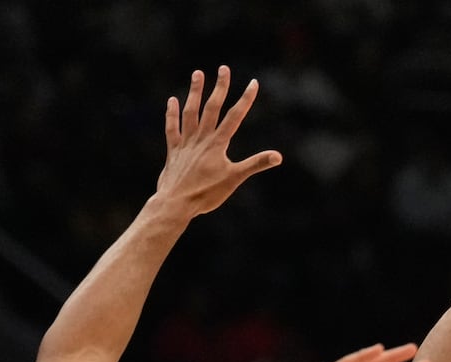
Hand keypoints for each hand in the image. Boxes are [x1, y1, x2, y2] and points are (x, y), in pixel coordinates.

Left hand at [155, 66, 281, 216]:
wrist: (176, 203)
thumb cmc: (207, 194)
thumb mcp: (235, 179)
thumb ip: (256, 164)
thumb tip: (278, 157)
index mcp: (218, 144)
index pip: (235, 116)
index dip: (245, 99)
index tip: (253, 83)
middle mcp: (201, 139)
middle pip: (212, 108)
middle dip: (220, 87)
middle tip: (224, 68)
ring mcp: (186, 143)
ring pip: (191, 112)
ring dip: (195, 92)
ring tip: (198, 74)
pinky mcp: (174, 151)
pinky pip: (172, 128)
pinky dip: (172, 114)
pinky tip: (173, 100)